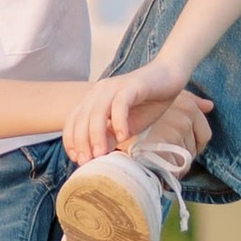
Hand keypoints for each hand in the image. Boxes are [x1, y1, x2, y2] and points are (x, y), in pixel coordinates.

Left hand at [60, 67, 209, 163]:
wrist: (169, 78)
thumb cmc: (147, 103)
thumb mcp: (126, 126)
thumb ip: (111, 137)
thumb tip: (97, 155)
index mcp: (93, 99)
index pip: (73, 120)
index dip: (71, 141)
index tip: (77, 159)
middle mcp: (99, 91)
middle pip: (82, 118)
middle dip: (82, 142)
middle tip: (87, 161)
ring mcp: (114, 87)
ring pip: (97, 112)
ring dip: (96, 135)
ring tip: (100, 153)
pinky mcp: (130, 86)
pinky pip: (119, 104)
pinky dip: (119, 122)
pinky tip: (123, 137)